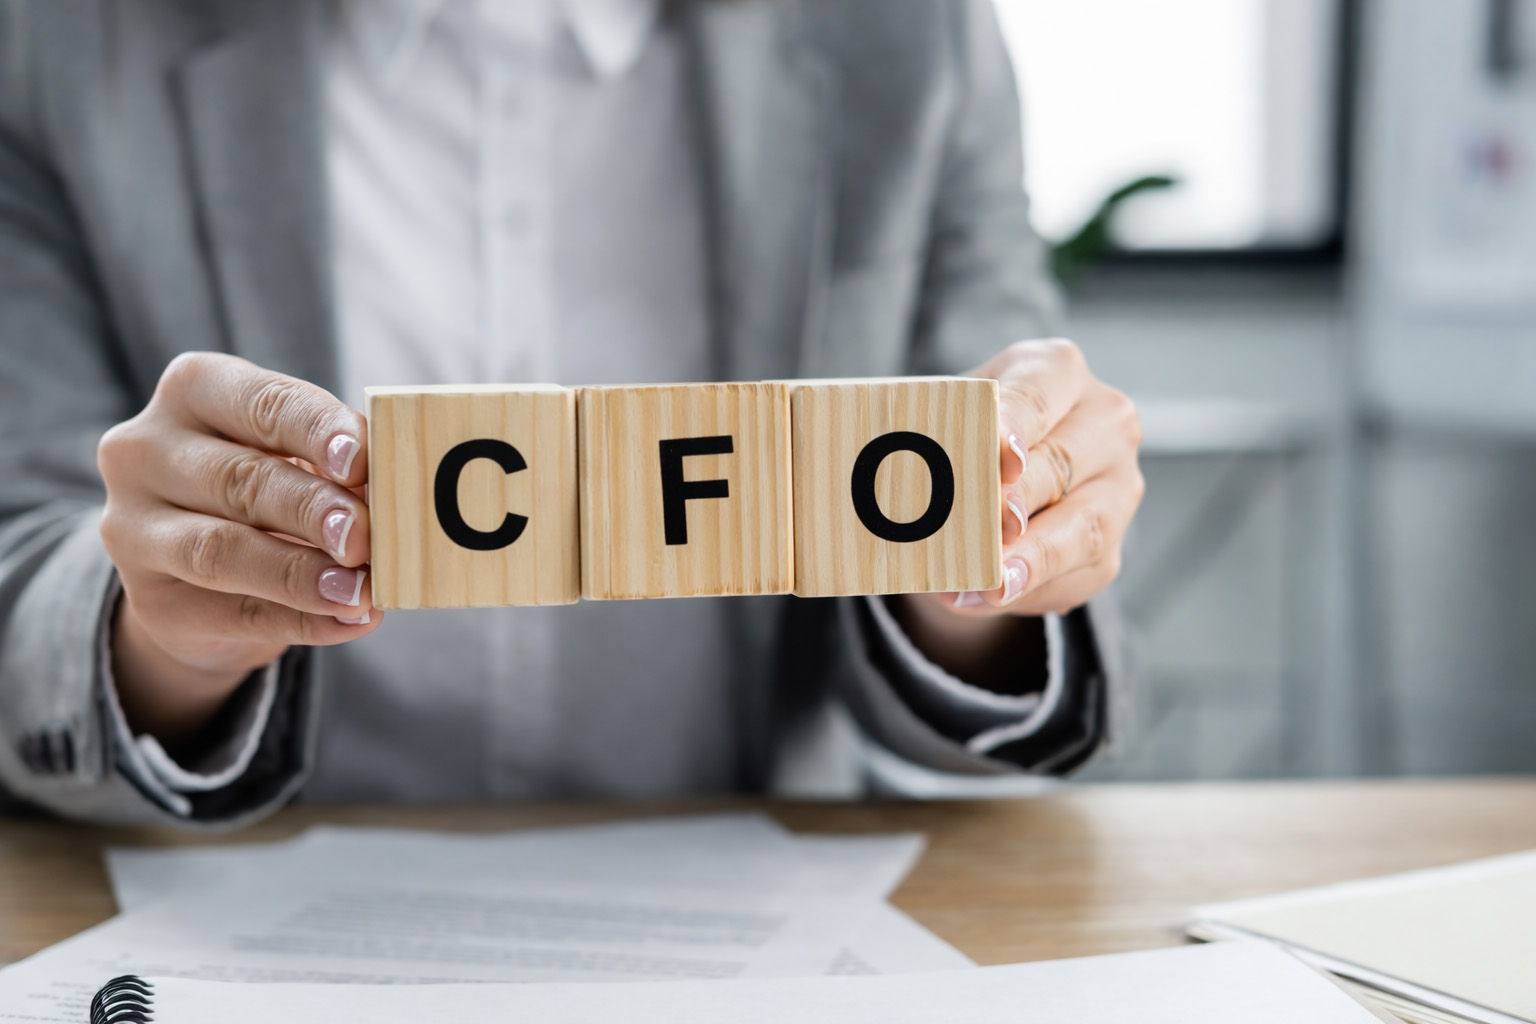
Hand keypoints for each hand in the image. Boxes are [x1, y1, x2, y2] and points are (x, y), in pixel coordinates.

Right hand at [97, 353, 380, 745]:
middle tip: (365, 537)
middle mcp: (145, 451)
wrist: (193, 570)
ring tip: (360, 590)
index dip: (317, 430)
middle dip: (312, 509)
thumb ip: (333, 467)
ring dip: (300, 573)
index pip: (262, 402)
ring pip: (221, 551)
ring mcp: (132, 529)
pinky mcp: (151, 602)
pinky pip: (234, 614)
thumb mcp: (293, 457)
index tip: (362, 460)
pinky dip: (303, 620)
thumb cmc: (261, 487)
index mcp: (194, 391)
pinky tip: (351, 620)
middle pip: (239, 478)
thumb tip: (391, 493)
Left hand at [891, 339, 1142, 680]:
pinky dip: (1028, 590)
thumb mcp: (944, 421)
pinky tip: (985, 598)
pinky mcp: (1109, 546)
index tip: (1002, 456)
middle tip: (989, 528)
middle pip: (1060, 463)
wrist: (995, 481)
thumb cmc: (965, 437)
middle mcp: (1102, 422)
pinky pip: (1077, 572)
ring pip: (1084, 526)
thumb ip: (928, 439)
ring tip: (994, 582)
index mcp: (1056, 371)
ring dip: (1034, 558)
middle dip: (1019, 500)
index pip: (1036, 393)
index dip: (1018, 425)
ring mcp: (1116, 486)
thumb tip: (884, 473)